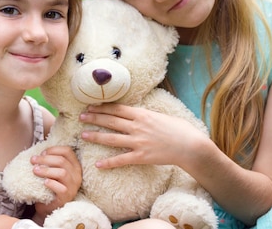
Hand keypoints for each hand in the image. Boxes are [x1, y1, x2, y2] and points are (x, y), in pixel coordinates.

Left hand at [30, 145, 81, 219]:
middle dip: (45, 159)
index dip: (53, 149)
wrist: (49, 205)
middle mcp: (77, 175)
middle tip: (33, 160)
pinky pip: (61, 188)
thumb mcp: (54, 170)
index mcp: (74, 165)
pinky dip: (52, 183)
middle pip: (62, 161)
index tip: (42, 153)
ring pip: (62, 173)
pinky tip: (44, 182)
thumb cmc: (52, 185)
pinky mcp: (67, 197)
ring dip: (46, 170)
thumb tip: (38, 154)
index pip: (67, 151)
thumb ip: (51, 161)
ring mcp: (73, 186)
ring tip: (35, 171)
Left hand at [79, 103, 205, 168]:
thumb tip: (137, 112)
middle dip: (94, 118)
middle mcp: (138, 126)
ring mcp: (139, 142)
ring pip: (112, 138)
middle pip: (111, 121)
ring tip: (83, 135)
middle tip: (81, 117)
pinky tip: (98, 164)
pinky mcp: (142, 156)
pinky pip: (121, 160)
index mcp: (142, 114)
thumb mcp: (162, 116)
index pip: (117, 109)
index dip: (102, 107)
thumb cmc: (180, 130)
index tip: (91, 106)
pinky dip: (109, 163)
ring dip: (96, 136)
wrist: (191, 146)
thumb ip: (147, 114)